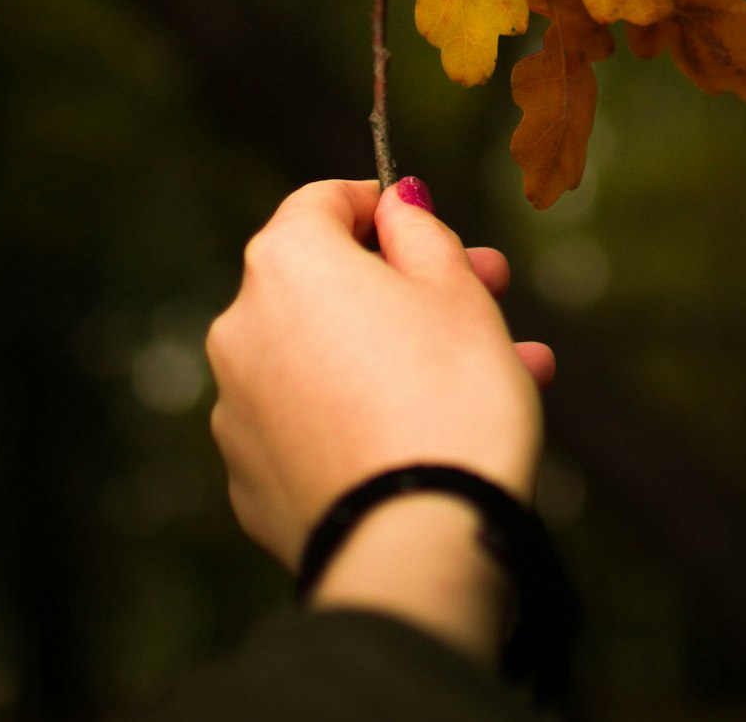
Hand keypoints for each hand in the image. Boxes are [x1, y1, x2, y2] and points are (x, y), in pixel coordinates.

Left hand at [206, 178, 554, 572]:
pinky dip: (367, 412)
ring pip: (332, 356)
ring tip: (507, 368)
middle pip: (330, 282)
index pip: (323, 201)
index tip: (430, 225)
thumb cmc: (448, 395)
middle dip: (414, 283)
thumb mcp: (456, 289)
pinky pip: (317, 421)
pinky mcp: (252, 478)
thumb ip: (421, 231)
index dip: (383, 204)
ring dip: (406, 351)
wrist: (419, 543)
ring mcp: (238, 408)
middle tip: (489, 289)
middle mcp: (241, 326)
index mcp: (286, 262)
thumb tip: (397, 204)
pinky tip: (440, 429)